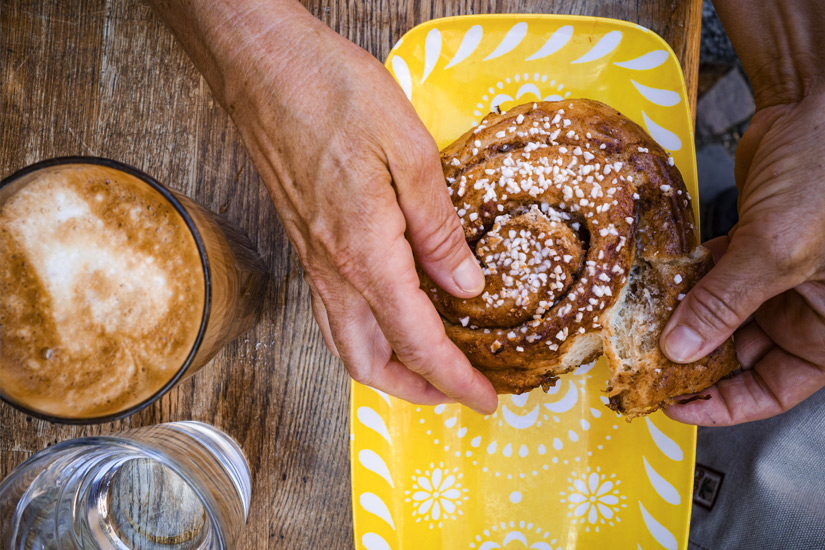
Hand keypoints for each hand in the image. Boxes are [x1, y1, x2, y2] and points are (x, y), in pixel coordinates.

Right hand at [150, 0, 497, 412]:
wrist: (263, 68)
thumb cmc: (333, 95)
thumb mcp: (411, 154)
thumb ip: (439, 230)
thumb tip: (465, 285)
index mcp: (366, 255)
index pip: (417, 341)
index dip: (455, 379)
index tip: (485, 398)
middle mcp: (333, 271)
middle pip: (370, 362)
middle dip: (416, 390)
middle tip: (457, 390)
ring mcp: (312, 260)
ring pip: (345, 344)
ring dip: (386, 369)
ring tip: (424, 367)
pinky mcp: (304, 243)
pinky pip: (332, 313)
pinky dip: (364, 336)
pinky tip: (387, 317)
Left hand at [661, 92, 824, 425]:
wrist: (816, 106)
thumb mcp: (778, 251)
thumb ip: (726, 304)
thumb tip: (680, 351)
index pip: (775, 389)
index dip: (726, 405)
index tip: (676, 404)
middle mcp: (806, 308)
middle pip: (741, 357)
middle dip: (694, 361)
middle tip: (644, 365)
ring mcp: (775, 277)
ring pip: (720, 317)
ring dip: (682, 320)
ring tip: (640, 327)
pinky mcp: (750, 247)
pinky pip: (711, 279)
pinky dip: (685, 283)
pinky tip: (656, 286)